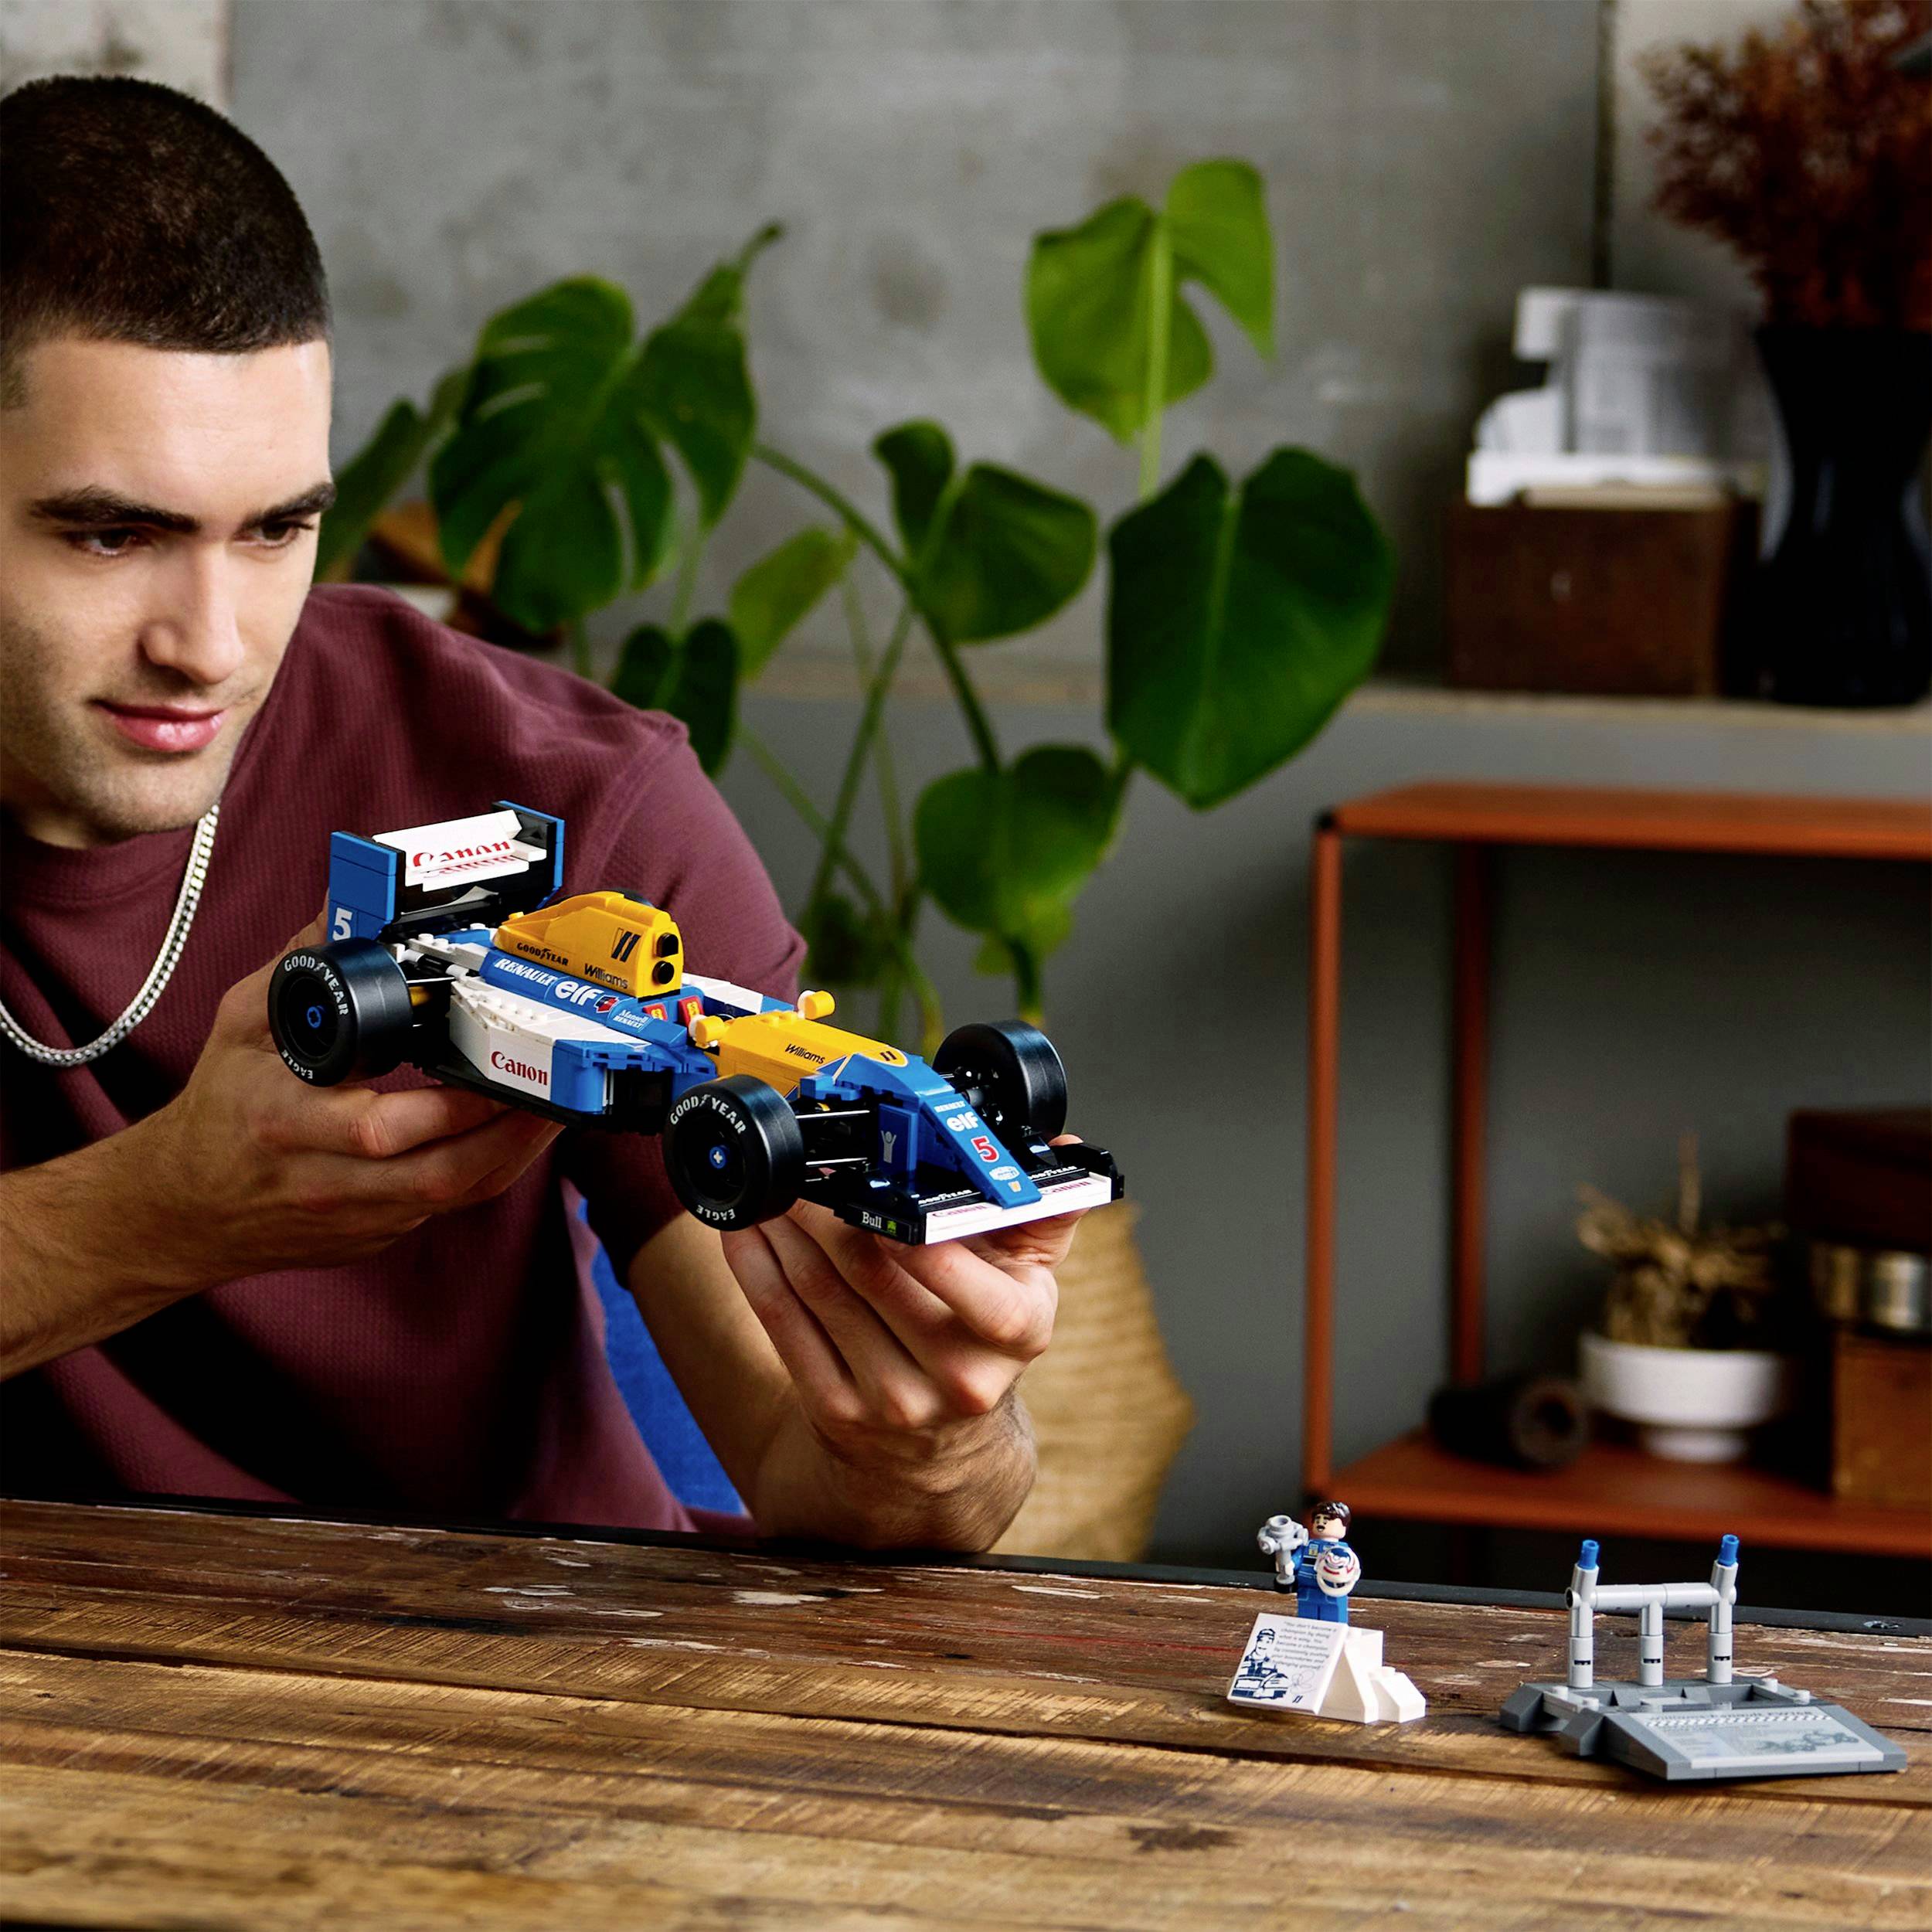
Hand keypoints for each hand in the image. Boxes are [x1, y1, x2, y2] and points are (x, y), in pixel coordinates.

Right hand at [125, 912, 563, 1289]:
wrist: (182, 1210)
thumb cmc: (217, 1111)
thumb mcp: (240, 1027)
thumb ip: (300, 967)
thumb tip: (350, 907)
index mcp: (285, 1124)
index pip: (380, 1130)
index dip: (451, 1108)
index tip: (498, 1066)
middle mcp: (325, 1180)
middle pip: (441, 1174)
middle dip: (513, 1132)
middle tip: (557, 1087)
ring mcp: (356, 1218)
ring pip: (457, 1196)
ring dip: (516, 1152)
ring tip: (556, 1106)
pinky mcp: (377, 1237)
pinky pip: (447, 1206)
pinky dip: (489, 1169)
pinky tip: (516, 1133)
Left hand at [718, 1136, 1092, 1542]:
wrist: (937, 1446)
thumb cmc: (980, 1333)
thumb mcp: (1028, 1280)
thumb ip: (1044, 1211)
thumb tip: (1065, 1147)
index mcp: (1015, 1330)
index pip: (964, 1276)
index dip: (910, 1231)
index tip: (871, 1180)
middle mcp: (958, 1374)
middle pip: (873, 1273)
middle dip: (825, 1207)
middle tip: (800, 1162)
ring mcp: (893, 1399)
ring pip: (820, 1291)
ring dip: (783, 1228)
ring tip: (766, 1185)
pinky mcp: (835, 1410)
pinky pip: (783, 1325)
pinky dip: (757, 1270)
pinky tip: (746, 1232)